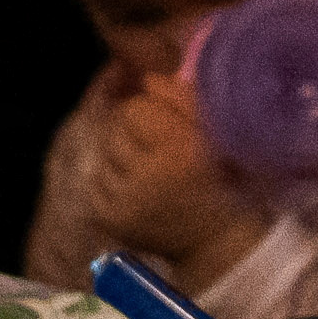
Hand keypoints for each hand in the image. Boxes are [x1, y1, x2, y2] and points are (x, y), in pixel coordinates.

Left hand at [63, 66, 265, 275]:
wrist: (217, 239)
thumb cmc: (220, 176)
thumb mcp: (214, 130)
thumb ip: (181, 96)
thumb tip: (145, 80)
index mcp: (177, 147)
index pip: (132, 109)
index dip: (149, 113)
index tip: (168, 128)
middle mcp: (147, 175)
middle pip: (114, 130)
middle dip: (133, 136)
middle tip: (159, 152)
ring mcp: (125, 202)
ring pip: (103, 156)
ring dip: (122, 160)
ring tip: (150, 174)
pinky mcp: (110, 221)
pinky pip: (96, 185)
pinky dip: (112, 185)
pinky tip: (138, 194)